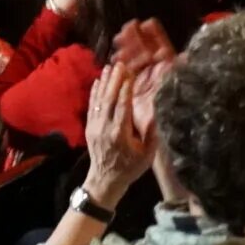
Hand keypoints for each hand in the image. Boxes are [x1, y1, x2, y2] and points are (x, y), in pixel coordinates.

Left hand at [81, 56, 159, 204]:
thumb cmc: (130, 167)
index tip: (130, 74)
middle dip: (114, 80)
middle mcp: (105, 127)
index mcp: (120, 134)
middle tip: (120, 64)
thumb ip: (151, 133)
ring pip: (99, 100)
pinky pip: (91, 106)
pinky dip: (94, 92)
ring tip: (109, 67)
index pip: (122, 106)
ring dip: (104, 82)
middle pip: (109, 99)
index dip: (125, 89)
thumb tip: (155, 112)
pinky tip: (98, 81)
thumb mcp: (147, 155)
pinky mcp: (89, 127)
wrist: (105, 180)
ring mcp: (95, 127)